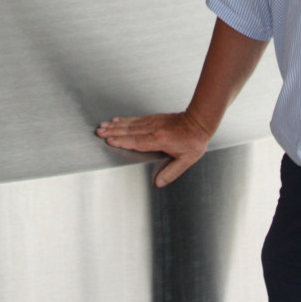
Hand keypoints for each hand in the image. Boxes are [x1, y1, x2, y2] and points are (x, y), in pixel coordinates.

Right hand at [96, 111, 211, 187]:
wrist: (200, 121)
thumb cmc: (194, 140)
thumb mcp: (186, 160)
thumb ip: (172, 172)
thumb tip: (159, 183)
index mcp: (160, 140)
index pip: (137, 142)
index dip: (123, 142)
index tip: (110, 141)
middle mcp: (155, 129)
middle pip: (130, 131)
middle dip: (113, 132)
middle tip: (100, 132)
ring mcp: (154, 122)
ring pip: (131, 124)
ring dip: (116, 125)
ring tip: (103, 126)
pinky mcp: (155, 118)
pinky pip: (137, 119)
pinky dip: (125, 120)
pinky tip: (118, 120)